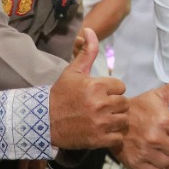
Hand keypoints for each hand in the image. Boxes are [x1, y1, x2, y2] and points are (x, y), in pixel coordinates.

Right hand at [50, 29, 127, 149]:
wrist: (43, 121)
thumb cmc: (60, 95)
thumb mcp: (73, 72)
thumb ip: (87, 52)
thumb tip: (91, 30)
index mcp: (96, 85)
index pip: (121, 87)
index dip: (112, 91)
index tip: (101, 94)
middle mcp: (101, 103)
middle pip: (124, 104)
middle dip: (115, 106)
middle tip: (102, 108)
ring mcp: (101, 122)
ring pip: (123, 120)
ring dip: (115, 121)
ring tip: (102, 120)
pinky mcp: (99, 139)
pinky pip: (118, 137)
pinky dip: (112, 136)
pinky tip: (101, 131)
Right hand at [113, 69, 168, 168]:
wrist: (109, 119)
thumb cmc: (138, 107)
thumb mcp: (156, 95)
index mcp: (163, 120)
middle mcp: (155, 137)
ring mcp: (144, 152)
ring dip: (168, 158)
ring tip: (161, 149)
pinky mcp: (135, 163)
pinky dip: (155, 168)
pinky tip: (151, 157)